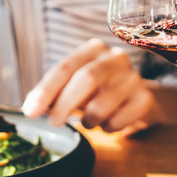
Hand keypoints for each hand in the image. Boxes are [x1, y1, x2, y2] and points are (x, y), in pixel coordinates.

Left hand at [22, 38, 176, 134]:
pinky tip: (109, 123)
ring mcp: (134, 78)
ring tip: (89, 122)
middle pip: (86, 78)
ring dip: (89, 120)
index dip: (46, 89)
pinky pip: (119, 120)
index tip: (30, 111)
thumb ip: (54, 93)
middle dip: (65, 104)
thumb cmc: (101, 90)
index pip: (66, 66)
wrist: (140, 99)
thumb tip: (30, 107)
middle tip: (54, 122)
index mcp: (94, 49)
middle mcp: (116, 58)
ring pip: (102, 104)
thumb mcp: (76, 86)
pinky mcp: (145, 99)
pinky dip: (108, 128)